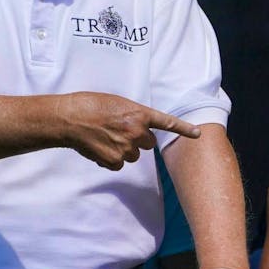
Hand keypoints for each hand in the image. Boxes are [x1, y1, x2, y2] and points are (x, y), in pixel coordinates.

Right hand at [57, 92, 199, 169]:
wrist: (70, 118)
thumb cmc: (91, 105)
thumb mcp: (118, 103)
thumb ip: (134, 115)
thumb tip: (139, 127)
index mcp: (139, 114)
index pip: (167, 122)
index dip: (184, 129)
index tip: (198, 134)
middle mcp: (136, 132)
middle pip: (148, 143)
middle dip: (138, 139)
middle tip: (120, 130)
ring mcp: (126, 148)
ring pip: (133, 155)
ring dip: (124, 149)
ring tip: (106, 137)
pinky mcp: (114, 160)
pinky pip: (119, 164)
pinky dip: (111, 158)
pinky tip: (100, 147)